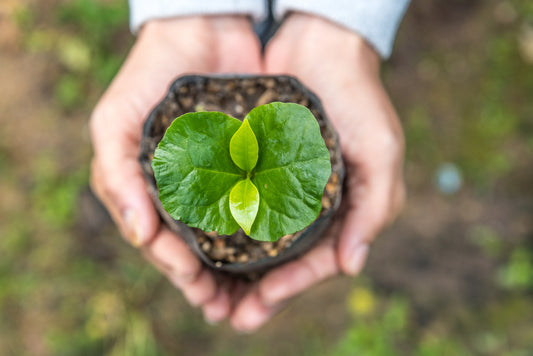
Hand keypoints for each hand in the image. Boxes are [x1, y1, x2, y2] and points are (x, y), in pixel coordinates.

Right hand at [89, 16, 262, 320]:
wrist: (202, 30)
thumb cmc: (149, 77)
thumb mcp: (114, 124)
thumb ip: (116, 177)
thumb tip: (138, 233)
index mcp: (157, 190)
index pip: (167, 244)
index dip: (180, 271)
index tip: (197, 288)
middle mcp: (193, 191)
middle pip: (203, 249)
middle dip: (213, 284)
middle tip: (228, 309)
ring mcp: (226, 180)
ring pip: (234, 237)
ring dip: (242, 273)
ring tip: (254, 300)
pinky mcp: (257, 163)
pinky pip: (263, 205)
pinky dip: (269, 233)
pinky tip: (277, 254)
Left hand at [226, 13, 405, 330]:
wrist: (319, 43)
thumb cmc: (358, 96)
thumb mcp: (379, 151)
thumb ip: (373, 209)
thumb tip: (352, 267)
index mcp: (343, 208)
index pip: (317, 259)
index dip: (291, 286)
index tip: (260, 304)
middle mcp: (311, 203)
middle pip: (283, 259)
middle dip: (258, 292)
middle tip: (229, 317)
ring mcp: (282, 186)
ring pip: (257, 241)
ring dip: (235, 271)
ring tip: (208, 297)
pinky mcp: (256, 166)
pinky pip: (238, 206)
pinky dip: (222, 231)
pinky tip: (202, 248)